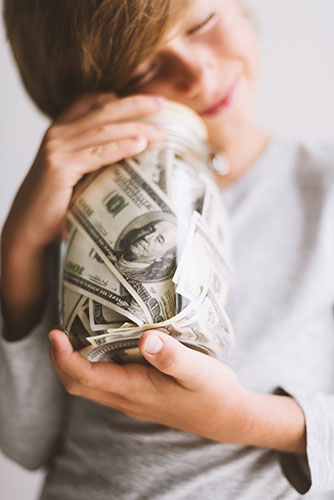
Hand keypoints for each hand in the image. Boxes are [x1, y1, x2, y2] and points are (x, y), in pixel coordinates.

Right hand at [0, 93, 164, 337]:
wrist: (29, 227)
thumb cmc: (56, 203)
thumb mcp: (76, 172)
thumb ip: (94, 156)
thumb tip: (132, 152)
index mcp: (61, 130)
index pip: (91, 101)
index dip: (120, 98)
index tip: (148, 102)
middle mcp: (58, 134)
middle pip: (103, 111)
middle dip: (135, 105)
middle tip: (162, 104)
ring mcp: (57, 149)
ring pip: (104, 131)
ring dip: (136, 127)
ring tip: (162, 130)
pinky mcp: (60, 167)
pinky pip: (97, 154)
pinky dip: (121, 147)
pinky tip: (140, 144)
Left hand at [49, 329, 249, 443]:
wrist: (227, 417)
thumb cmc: (214, 392)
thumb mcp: (198, 371)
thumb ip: (172, 356)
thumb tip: (146, 338)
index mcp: (135, 390)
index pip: (86, 377)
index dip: (64, 356)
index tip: (55, 332)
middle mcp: (127, 399)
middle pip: (78, 384)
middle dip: (60, 358)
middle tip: (58, 328)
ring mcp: (131, 400)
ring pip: (88, 385)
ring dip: (72, 362)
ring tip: (73, 332)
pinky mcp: (138, 396)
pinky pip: (103, 383)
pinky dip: (90, 365)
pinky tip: (102, 345)